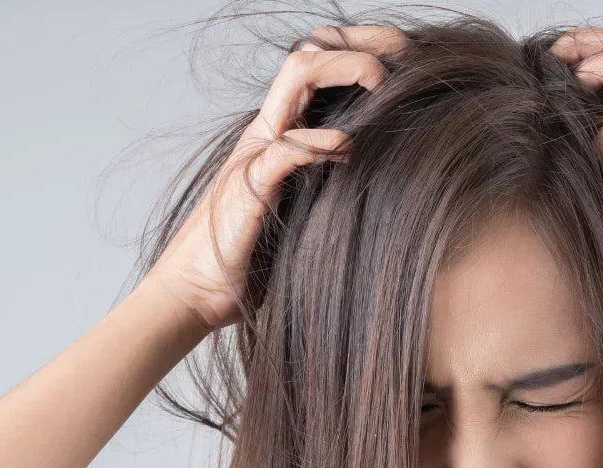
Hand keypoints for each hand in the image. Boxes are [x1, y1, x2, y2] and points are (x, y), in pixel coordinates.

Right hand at [136, 25, 408, 330]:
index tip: (403, 50)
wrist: (200, 291)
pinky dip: (319, 142)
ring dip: (342, 69)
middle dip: (359, 42)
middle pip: (309, 56)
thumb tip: (381, 170)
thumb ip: (328, 180)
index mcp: (280, 132)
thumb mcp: (304, 206)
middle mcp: (267, 131)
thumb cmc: (253, 256)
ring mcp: (256, 152)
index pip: (315, 64)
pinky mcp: (251, 185)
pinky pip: (286, 148)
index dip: (356, 45)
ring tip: (380, 83)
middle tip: (403, 50)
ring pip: (296, 79)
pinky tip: (348, 148)